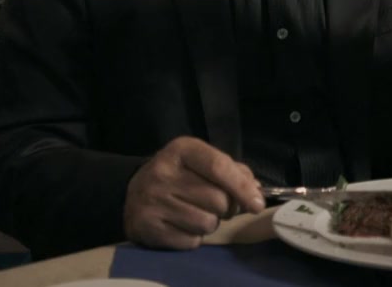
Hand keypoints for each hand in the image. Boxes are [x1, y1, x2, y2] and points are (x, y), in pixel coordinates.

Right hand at [123, 136, 264, 249]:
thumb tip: (256, 193)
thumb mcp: (203, 162)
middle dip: (226, 208)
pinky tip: (182, 225)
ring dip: (210, 223)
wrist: (134, 192)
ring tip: (197, 214)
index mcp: (181, 150)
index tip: (257, 204)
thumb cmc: (180, 176)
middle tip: (217, 206)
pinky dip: (193, 237)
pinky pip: (190, 241)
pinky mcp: (147, 227)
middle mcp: (163, 173)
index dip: (243, 188)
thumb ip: (233, 172)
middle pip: (217, 200)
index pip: (219, 167)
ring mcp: (152, 201)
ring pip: (206, 223)